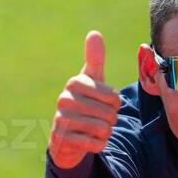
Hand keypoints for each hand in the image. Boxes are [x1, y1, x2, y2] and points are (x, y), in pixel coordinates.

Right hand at [48, 30, 121, 170]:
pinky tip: (89, 140)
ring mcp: (61, 120)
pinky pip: (95, 144)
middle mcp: (64, 99)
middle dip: (110, 120)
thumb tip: (94, 33)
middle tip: (99, 119)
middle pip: (109, 113)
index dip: (115, 103)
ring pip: (103, 129)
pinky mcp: (62, 140)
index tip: (105, 103)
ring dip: (105, 133)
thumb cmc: (84, 103)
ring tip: (94, 129)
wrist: (66, 136)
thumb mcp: (91, 80)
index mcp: (74, 83)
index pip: (113, 96)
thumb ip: (95, 59)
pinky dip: (98, 144)